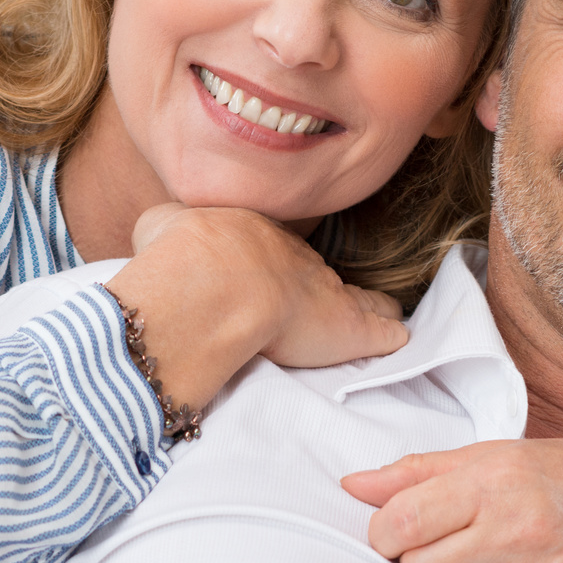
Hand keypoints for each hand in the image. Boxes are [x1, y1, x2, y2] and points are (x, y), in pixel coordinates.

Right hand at [107, 204, 406, 407]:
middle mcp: (296, 259)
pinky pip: (379, 329)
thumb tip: (162, 228)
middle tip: (328, 297)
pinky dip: (389, 333)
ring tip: (382, 312)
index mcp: (253, 236)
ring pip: (357, 296)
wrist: (214, 281)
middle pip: (318, 272)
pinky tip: (400, 337)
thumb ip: (168, 225)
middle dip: (323, 284)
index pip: (273, 249)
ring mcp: (327, 291)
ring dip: (368, 304)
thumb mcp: (162, 224)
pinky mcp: (349, 328)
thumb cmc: (183, 254)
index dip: (276, 264)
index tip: (276, 274)